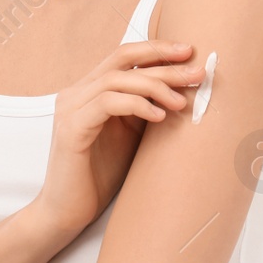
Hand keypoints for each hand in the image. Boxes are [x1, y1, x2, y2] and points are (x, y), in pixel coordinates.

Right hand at [37, 41, 203, 232]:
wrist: (67, 213)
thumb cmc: (100, 176)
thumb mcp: (130, 135)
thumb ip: (146, 109)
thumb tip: (184, 91)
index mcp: (89, 91)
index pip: (124, 56)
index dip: (156, 49)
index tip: (190, 52)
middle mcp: (76, 93)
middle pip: (122, 60)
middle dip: (163, 64)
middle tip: (196, 73)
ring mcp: (70, 109)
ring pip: (116, 79)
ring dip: (154, 86)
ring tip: (181, 103)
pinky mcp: (70, 129)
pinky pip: (107, 103)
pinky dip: (136, 104)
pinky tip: (158, 117)